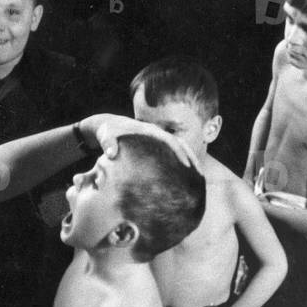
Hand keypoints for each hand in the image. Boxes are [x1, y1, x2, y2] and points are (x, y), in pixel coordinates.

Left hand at [79, 115, 201, 172]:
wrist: (108, 126)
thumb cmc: (107, 132)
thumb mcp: (105, 135)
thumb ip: (108, 143)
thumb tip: (111, 154)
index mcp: (151, 131)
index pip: (172, 141)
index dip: (181, 153)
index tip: (188, 167)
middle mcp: (158, 135)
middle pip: (181, 146)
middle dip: (192, 159)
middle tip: (201, 177)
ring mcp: (158, 141)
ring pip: (179, 151)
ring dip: (189, 163)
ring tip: (197, 181)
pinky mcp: (156, 148)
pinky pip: (172, 155)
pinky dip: (179, 165)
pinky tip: (182, 181)